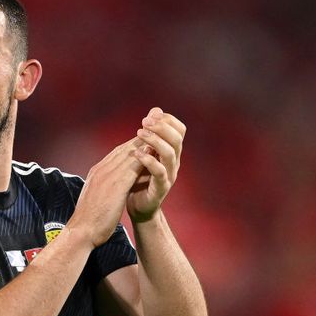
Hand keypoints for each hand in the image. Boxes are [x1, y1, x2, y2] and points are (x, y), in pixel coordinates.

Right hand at [69, 137, 145, 247]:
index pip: (116, 154)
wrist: (81, 231)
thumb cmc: (89, 219)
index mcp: (97, 173)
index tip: (143, 139)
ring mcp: (107, 176)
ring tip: (158, 137)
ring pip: (128, 154)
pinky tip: (154, 155)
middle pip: (123, 149)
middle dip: (139, 139)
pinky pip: (132, 168)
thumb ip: (103, 186)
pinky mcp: (115, 185)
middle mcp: (101, 170)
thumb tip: (110, 186)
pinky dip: (143, 159)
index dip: (131, 146)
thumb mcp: (95, 197)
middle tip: (154, 131)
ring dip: (143, 145)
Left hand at [128, 107, 184, 222]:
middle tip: (144, 122)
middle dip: (161, 127)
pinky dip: (148, 160)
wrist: (137, 206)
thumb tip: (155, 109)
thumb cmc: (139, 177)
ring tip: (139, 133)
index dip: (167, 120)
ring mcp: (169, 175)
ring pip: (170, 153)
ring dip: (155, 140)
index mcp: (171, 151)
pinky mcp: (161, 188)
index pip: (179, 130)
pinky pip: (159, 172)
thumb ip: (150, 133)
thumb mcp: (144, 152)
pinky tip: (136, 153)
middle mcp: (174, 162)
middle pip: (177, 139)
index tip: (151, 115)